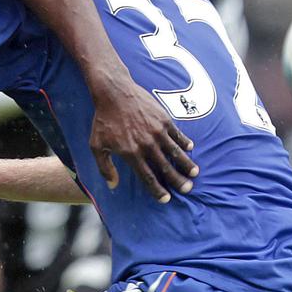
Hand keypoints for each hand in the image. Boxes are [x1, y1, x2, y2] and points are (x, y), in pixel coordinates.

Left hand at [89, 81, 197, 202]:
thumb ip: (104, 167)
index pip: (148, 177)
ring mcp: (157, 132)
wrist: (114, 92)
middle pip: (166, 168)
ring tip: (194, 173)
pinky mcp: (164, 119)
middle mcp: (147, 145)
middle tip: (187, 189)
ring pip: (176, 152)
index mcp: (131, 153)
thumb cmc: (103, 119)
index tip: (166, 199)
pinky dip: (184, 142)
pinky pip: (177, 134)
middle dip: (178, 181)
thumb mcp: (96, 145)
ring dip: (186, 164)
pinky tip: (190, 148)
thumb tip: (112, 185)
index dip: (158, 190)